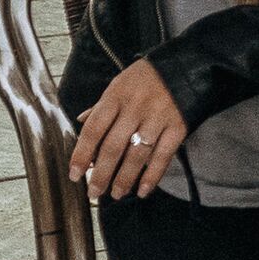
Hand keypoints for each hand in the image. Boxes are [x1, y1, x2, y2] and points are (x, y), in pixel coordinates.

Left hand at [71, 57, 187, 199]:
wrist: (184, 66)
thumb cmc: (145, 78)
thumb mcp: (118, 84)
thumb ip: (101, 106)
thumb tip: (80, 123)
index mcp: (116, 96)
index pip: (94, 129)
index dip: (82, 153)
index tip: (74, 174)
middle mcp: (135, 107)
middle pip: (114, 146)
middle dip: (101, 174)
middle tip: (94, 192)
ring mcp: (157, 118)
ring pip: (137, 155)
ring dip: (124, 179)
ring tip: (116, 194)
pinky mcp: (177, 127)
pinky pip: (163, 156)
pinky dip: (152, 176)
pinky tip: (142, 190)